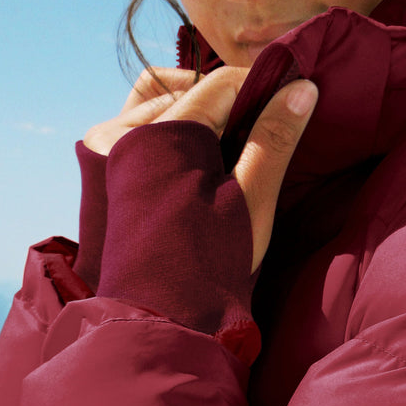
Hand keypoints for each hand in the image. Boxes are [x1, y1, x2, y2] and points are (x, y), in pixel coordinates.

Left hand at [91, 65, 317, 272]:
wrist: (161, 320)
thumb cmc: (210, 264)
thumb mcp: (250, 198)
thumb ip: (274, 138)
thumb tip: (303, 87)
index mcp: (161, 135)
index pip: (220, 84)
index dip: (261, 88)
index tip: (290, 101)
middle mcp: (124, 132)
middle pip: (189, 91)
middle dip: (230, 103)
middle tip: (263, 129)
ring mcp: (106, 149)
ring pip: (161, 104)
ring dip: (198, 114)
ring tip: (229, 146)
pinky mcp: (103, 169)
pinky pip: (138, 126)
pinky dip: (168, 129)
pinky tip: (195, 158)